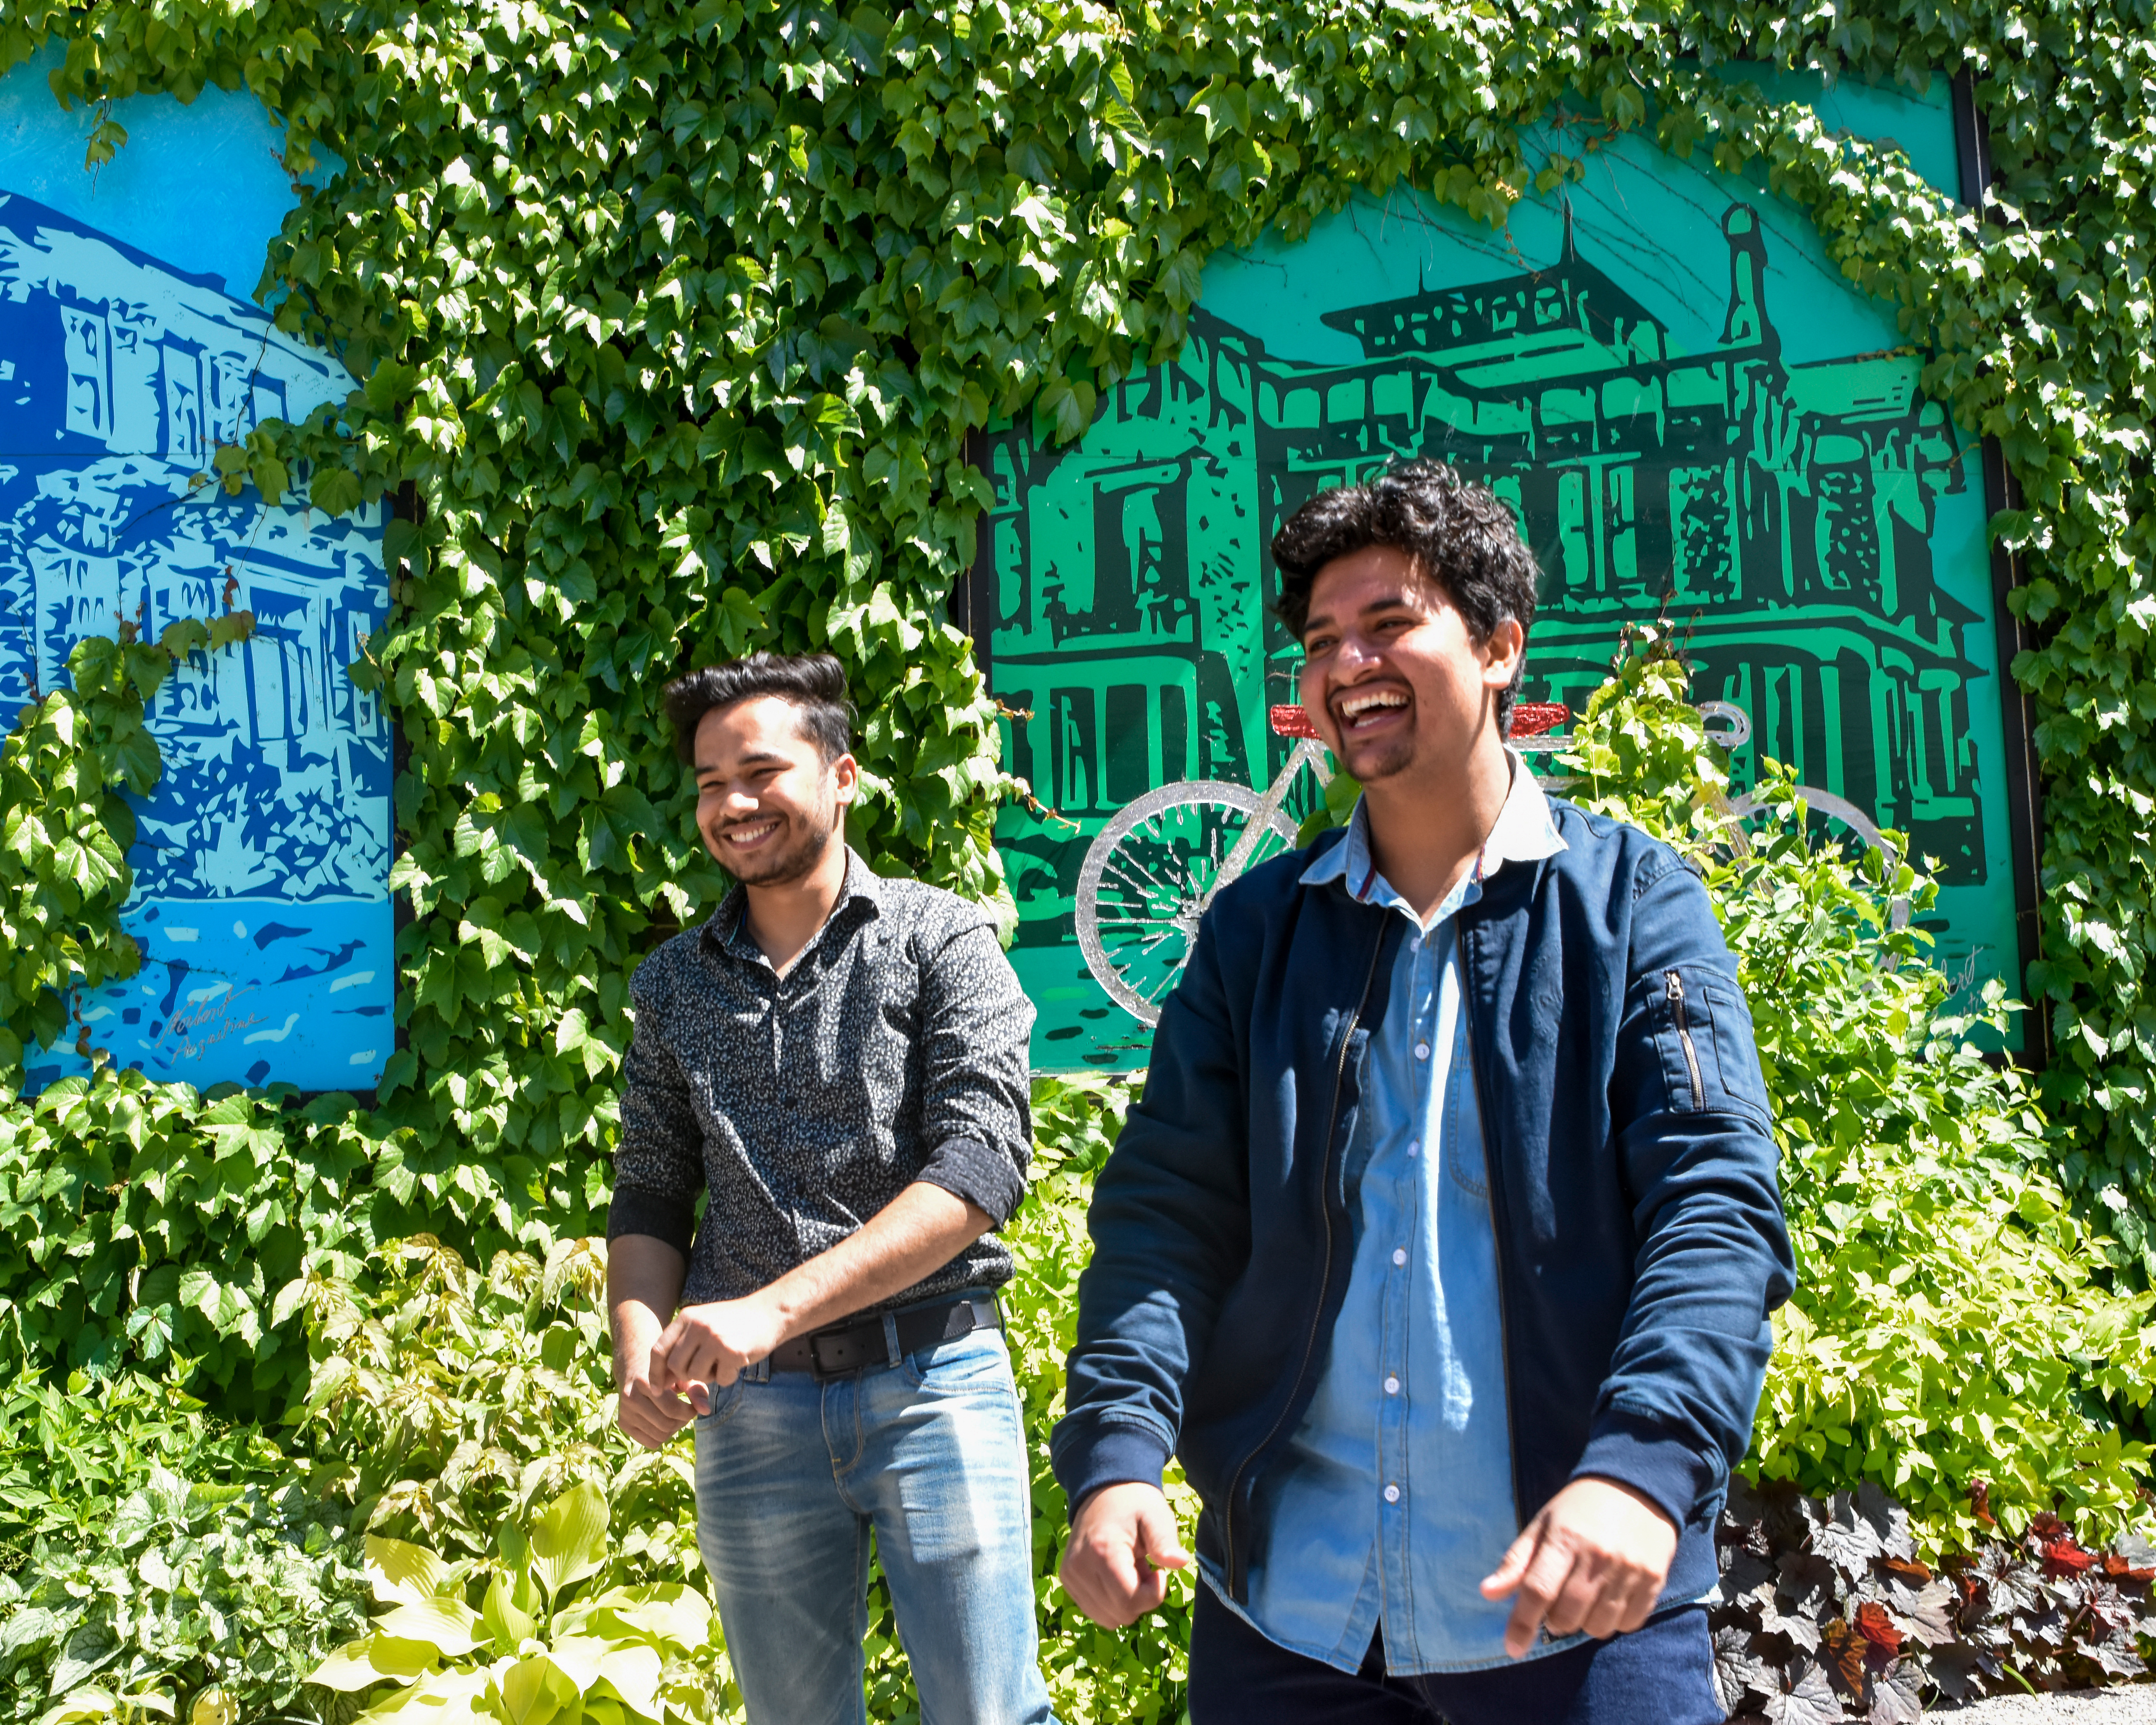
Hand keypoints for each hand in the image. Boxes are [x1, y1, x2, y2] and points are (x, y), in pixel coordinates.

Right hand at [615, 1334, 704, 1449]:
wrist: (635, 1363)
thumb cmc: (663, 1368)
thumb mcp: (681, 1373)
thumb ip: (695, 1390)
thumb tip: (706, 1410)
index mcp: (644, 1381)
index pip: (672, 1410)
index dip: (689, 1411)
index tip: (694, 1406)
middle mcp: (630, 1397)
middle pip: (666, 1424)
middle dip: (682, 1421)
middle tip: (687, 1411)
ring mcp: (624, 1411)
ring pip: (659, 1436)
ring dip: (673, 1429)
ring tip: (676, 1415)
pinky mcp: (622, 1423)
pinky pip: (650, 1442)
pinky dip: (662, 1435)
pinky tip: (664, 1420)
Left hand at [652, 1294, 787, 1390]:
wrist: (772, 1311)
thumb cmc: (736, 1321)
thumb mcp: (704, 1322)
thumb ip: (684, 1343)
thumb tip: (663, 1379)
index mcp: (687, 1317)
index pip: (659, 1349)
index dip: (655, 1373)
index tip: (657, 1389)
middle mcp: (698, 1326)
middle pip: (676, 1366)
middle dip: (687, 1376)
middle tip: (706, 1369)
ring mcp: (715, 1338)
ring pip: (696, 1375)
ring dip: (709, 1376)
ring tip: (724, 1361)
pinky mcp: (732, 1352)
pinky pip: (720, 1380)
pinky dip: (728, 1377)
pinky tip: (738, 1362)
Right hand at [1060, 1482, 1189, 1627]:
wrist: (1103, 1491)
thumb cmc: (1135, 1504)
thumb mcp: (1156, 1515)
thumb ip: (1165, 1541)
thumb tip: (1180, 1562)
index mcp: (1102, 1550)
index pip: (1130, 1601)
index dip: (1154, 1593)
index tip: (1159, 1569)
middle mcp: (1079, 1567)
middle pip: (1121, 1613)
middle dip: (1141, 1597)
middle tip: (1144, 1566)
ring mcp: (1070, 1576)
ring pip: (1109, 1619)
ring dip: (1127, 1602)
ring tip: (1130, 1570)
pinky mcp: (1067, 1581)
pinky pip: (1096, 1612)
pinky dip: (1112, 1602)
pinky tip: (1116, 1576)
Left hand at [1478, 1477, 1678, 1657]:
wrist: (1636, 1486)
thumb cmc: (1580, 1508)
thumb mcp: (1542, 1524)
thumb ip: (1516, 1561)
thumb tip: (1487, 1593)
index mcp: (1564, 1538)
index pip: (1538, 1591)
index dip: (1522, 1624)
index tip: (1512, 1648)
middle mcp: (1598, 1556)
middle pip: (1567, 1615)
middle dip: (1554, 1621)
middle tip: (1556, 1604)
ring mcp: (1629, 1570)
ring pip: (1598, 1627)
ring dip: (1584, 1624)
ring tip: (1583, 1601)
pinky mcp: (1654, 1580)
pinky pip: (1629, 1624)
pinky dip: (1615, 1622)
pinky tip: (1609, 1601)